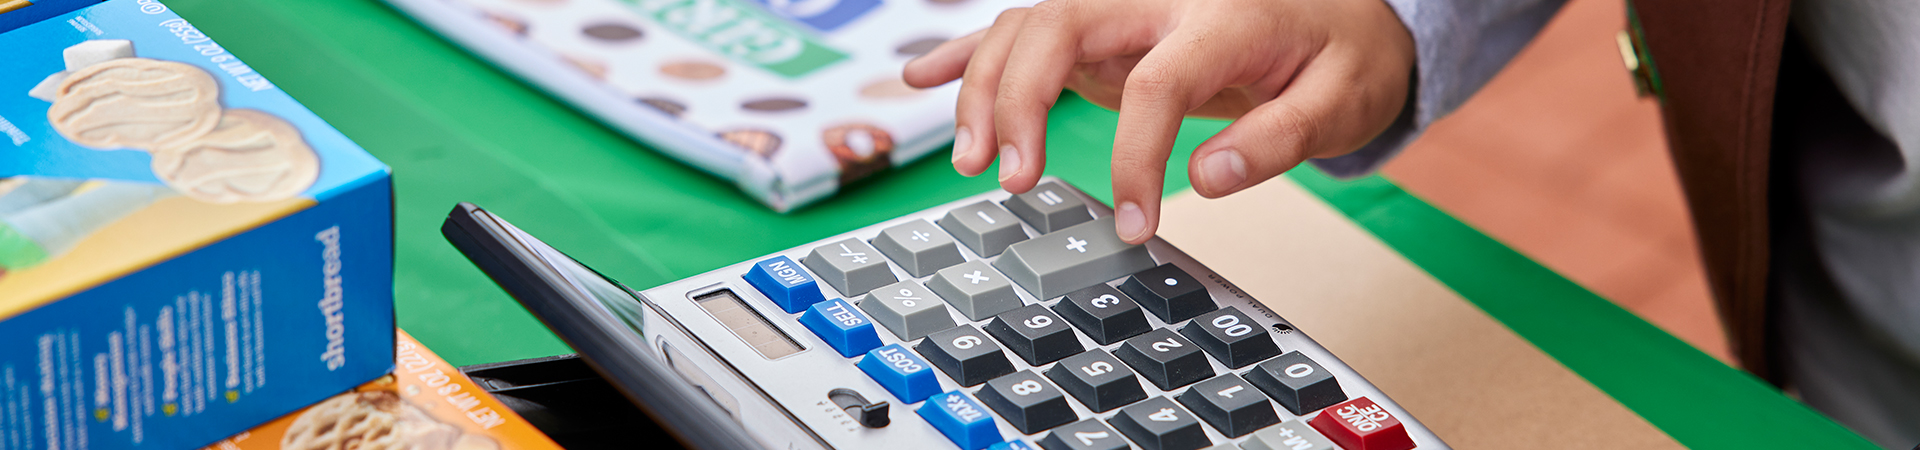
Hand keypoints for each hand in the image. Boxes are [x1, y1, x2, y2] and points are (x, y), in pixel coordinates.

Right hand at [904, 0, 1413, 242]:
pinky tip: (919, 77)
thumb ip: (1279, 139)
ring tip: (971, 160)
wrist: (1336, 9)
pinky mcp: (1101, 26)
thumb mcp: (1342, 99)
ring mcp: (1121, 7)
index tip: (1133, 224)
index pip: (1158, 81)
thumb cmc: (1340, 53)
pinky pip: (1021, 27)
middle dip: (1018, 101)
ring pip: (1026, 26)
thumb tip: (1207, 179)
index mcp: (1221, 15)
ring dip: (984, 88)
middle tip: (1012, 179)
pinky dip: (966, 51)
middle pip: (1059, 27)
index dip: (1135, 157)